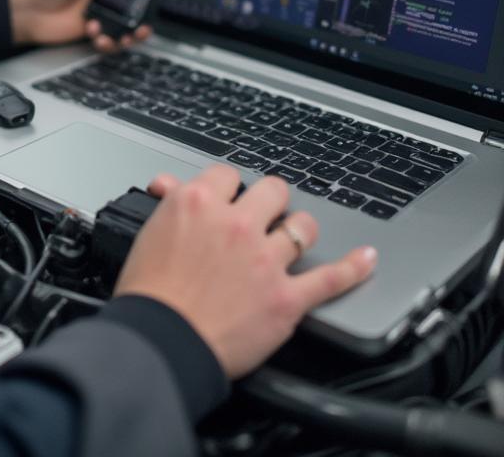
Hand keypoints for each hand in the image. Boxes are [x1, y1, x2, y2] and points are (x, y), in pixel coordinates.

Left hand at [7, 0, 162, 48]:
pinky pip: (120, 37)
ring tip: (126, 29)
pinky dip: (114, 40)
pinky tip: (99, 32)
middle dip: (152, 3)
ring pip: (139, 18)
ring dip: (135, 28)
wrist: (25, 5)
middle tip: (144, 6)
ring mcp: (110, 3)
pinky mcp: (103, 24)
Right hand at [114, 166, 376, 379]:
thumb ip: (169, 205)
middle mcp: (236, 224)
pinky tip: (366, 257)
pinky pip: (331, 277)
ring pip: (302, 226)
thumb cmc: (149, 294)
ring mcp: (265, 259)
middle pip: (272, 190)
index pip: (228, 174)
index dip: (230, 186)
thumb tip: (169, 184)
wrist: (160, 340)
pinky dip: (354, 267)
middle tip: (263, 215)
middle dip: (270, 200)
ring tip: (296, 237)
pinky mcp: (286, 297)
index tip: (230, 197)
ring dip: (300, 230)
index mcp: (199, 203)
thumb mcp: (149, 234)